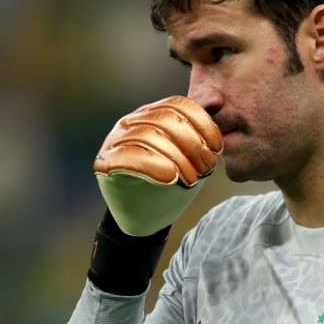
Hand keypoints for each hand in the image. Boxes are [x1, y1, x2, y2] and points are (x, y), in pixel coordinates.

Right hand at [94, 96, 223, 235]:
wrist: (145, 218)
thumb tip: (217, 119)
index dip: (202, 123)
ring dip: (177, 157)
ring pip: (148, 135)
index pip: (177, 105)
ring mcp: (115, 140)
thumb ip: (199, 140)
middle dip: (192, 144)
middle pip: (164, 119)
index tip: (217, 147)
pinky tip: (170, 177)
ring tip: (191, 179)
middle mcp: (131, 122)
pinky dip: (153, 165)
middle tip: (206, 168)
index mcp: (152, 114)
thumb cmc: (169, 187)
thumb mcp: (191, 160)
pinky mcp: (106, 162)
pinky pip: (130, 156)